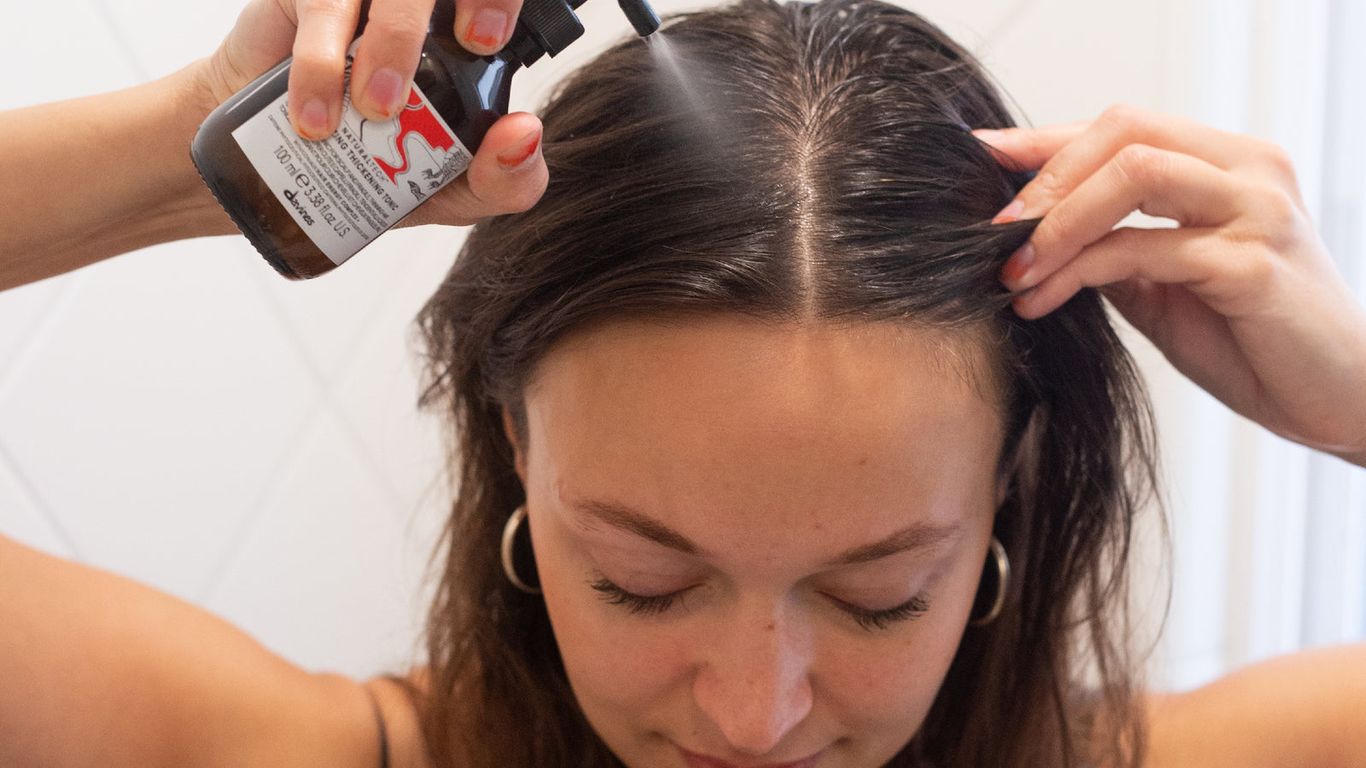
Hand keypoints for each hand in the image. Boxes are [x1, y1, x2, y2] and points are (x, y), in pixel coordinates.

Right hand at [196, 0, 545, 225]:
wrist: (283, 181)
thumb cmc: (378, 170)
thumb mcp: (455, 194)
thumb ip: (507, 178)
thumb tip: (525, 133)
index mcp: (463, 37)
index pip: (495, 1)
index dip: (498, 2)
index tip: (485, 41)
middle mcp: (418, 9)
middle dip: (457, 5)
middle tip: (460, 53)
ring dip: (390, 41)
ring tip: (375, 109)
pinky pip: (317, 5)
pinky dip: (318, 63)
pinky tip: (318, 116)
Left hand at [975, 104, 1365, 464]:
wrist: (1336, 399)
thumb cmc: (1252, 340)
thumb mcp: (1163, 286)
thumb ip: (1113, 249)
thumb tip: (1032, 232)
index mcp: (1228, 164)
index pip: (1124, 127)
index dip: (1046, 139)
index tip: (982, 156)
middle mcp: (1249, 170)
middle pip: (1124, 132)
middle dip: (1046, 179)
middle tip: (995, 230)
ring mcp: (1257, 211)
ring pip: (1134, 174)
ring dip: (1058, 220)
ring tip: (1012, 268)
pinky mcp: (1253, 265)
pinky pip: (1145, 249)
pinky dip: (1080, 270)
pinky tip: (1043, 299)